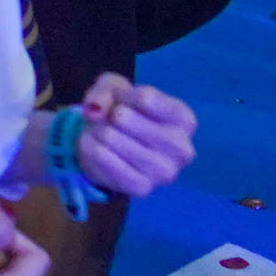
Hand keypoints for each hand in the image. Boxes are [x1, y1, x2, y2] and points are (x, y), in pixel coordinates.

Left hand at [69, 75, 194, 195]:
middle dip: (108, 114)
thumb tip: (96, 109)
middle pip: (125, 118)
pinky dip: (90, 147)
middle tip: (111, 121)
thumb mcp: (113, 88)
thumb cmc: (121, 110)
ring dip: (97, 131)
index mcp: (184, 120)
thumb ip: (105, 90)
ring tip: (103, 133)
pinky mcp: (142, 188)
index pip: (146, 98)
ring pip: (110, 137)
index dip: (122, 96)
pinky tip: (98, 147)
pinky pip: (102, 158)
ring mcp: (165, 172)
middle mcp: (182, 149)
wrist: (108, 146)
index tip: (122, 102)